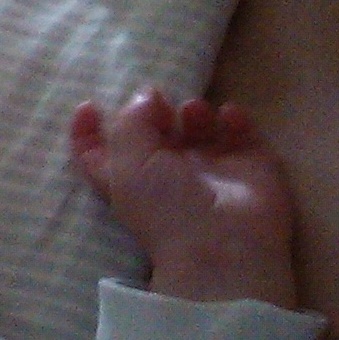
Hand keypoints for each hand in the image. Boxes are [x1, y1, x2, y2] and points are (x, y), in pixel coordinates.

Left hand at [70, 89, 297, 305]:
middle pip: (155, 132)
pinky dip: (233, 118)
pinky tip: (227, 116)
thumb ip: (130, 123)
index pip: (99, 154)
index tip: (89, 105)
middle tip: (161, 105)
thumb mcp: (128, 164)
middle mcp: (168, 174)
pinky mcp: (250, 166)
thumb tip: (146, 96)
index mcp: (129, 179)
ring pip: (198, 127)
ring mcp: (210, 169)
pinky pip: (240, 132)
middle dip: (155, 112)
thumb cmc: (166, 207)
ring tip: (194, 113)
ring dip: (194, 111)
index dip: (88, 131)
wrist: (226, 244)